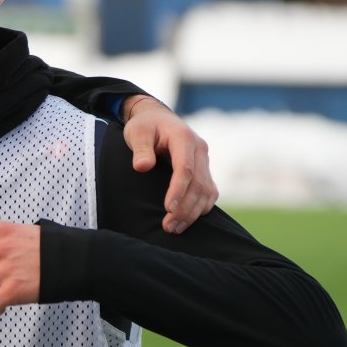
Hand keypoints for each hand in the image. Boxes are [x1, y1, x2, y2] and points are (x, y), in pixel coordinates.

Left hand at [121, 96, 216, 232]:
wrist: (156, 118)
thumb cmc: (145, 126)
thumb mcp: (137, 132)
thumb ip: (140, 149)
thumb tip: (142, 167)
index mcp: (184, 138)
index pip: (185, 169)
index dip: (179, 191)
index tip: (168, 209)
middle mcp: (200, 150)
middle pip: (199, 184)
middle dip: (185, 208)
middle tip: (168, 227)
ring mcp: (204, 161)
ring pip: (207, 192)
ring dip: (193, 213)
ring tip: (174, 228)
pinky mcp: (204, 170)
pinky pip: (209, 192)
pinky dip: (201, 207)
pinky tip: (187, 220)